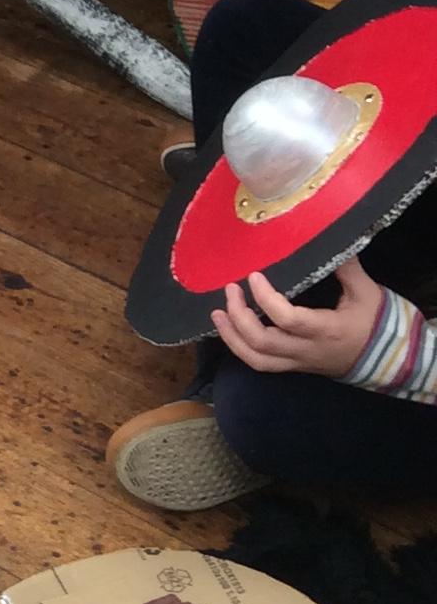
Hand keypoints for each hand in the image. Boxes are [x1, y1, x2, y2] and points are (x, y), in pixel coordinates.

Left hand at [211, 262, 383, 379]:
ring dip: (232, 337)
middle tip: (230, 290)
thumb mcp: (366, 292)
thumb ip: (346, 267)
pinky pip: (261, 365)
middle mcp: (307, 350)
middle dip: (240, 316)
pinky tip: (229, 330)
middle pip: (263, 343)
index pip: (288, 319)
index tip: (254, 276)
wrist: (386, 360)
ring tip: (217, 314)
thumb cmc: (375, 323)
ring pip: (256, 360)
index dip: (266, 298)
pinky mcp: (293, 367)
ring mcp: (297, 362)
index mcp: (325, 330)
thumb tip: (330, 236)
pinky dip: (240, 348)